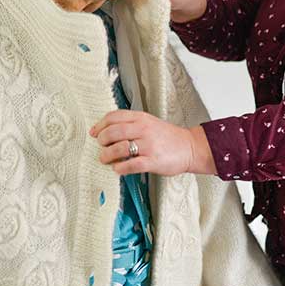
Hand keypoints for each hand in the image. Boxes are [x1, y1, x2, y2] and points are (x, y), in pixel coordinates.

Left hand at [90, 110, 215, 175]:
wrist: (190, 147)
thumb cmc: (167, 137)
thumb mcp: (149, 123)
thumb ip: (131, 124)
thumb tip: (107, 131)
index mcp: (141, 118)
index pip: (114, 116)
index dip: (100, 125)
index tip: (94, 133)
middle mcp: (144, 129)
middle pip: (113, 131)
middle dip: (102, 140)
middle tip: (101, 146)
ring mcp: (149, 145)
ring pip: (120, 148)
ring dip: (107, 155)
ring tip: (105, 159)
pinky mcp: (153, 161)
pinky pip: (131, 165)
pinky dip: (120, 168)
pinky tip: (117, 169)